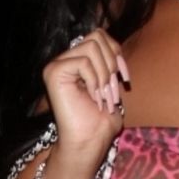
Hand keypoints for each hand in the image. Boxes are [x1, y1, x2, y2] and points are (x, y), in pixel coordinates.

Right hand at [40, 27, 130, 158]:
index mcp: (77, 61)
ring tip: (104, 97)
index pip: (99, 35)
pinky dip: (95, 80)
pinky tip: (94, 97)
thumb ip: (110, 63)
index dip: (116, 52)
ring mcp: (57, 65)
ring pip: (91, 46)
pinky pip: (84, 61)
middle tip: (112, 91)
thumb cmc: (99, 122)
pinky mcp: (53, 72)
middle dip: (112, 63)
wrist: (88, 143)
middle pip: (96, 36)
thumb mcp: (111, 86)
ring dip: (105, 74)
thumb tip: (115, 45)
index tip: (124, 79)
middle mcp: (65, 60)